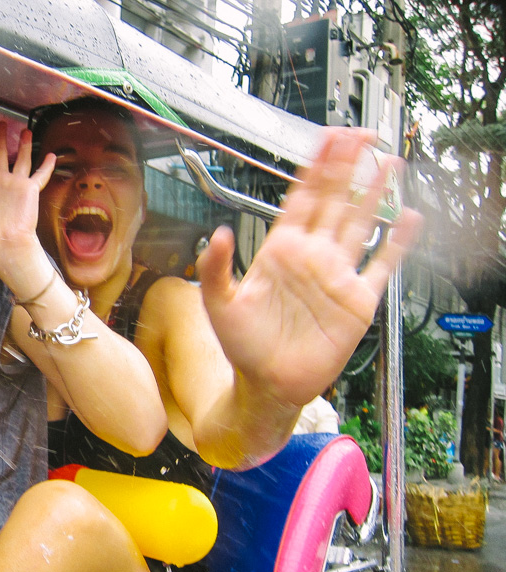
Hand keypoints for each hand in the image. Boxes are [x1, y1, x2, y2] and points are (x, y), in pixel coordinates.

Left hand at [197, 127, 420, 406]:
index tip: (326, 139)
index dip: (315, 168)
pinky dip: (396, 243)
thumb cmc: (242, 346)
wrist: (267, 384)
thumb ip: (217, 267)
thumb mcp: (219, 304)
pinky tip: (407, 219)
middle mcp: (311, 257)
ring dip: (374, 194)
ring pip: (360, 224)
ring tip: (388, 163)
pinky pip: (381, 265)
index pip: (301, 199)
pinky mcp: (357, 300)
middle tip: (360, 135)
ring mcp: (336, 276)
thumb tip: (218, 234)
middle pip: (335, 201)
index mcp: (280, 250)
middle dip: (347, 167)